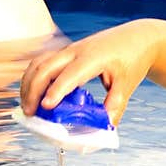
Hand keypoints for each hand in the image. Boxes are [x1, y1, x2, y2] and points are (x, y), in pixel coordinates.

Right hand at [19, 20, 156, 125]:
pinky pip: (43, 61)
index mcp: (93, 58)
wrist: (137, 38)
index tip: (46, 106)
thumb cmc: (132, 60)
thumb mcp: (127, 84)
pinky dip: (34, 76)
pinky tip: (33, 93)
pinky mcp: (66, 51)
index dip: (56, 90)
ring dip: (29, 83)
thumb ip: (115, 105)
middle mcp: (76, 51)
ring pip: (39, 63)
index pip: (69, 75)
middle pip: (45, 67)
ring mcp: (69, 49)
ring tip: (27, 105)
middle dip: (33, 90)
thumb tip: (106, 126)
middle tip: (30, 112)